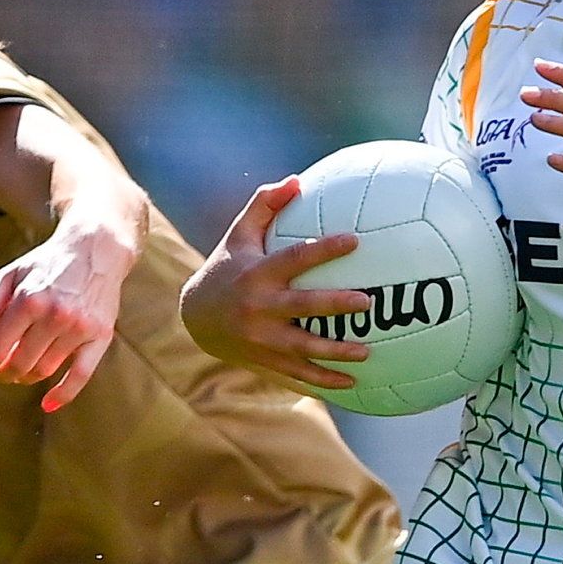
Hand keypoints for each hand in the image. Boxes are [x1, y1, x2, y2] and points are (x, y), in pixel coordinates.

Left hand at [0, 212, 135, 411]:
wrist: (96, 249)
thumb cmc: (49, 263)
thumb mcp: (12, 273)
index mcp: (28, 299)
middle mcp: (54, 315)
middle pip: (19, 363)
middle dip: (5, 372)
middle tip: (1, 371)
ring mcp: (78, 328)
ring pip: (44, 370)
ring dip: (27, 377)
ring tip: (21, 372)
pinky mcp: (99, 336)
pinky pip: (81, 375)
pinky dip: (63, 394)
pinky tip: (48, 404)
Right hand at [177, 176, 371, 391]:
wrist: (195, 317)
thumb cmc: (227, 268)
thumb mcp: (239, 235)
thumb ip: (265, 205)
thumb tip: (297, 180)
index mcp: (258, 273)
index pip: (295, 257)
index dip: (324, 249)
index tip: (355, 240)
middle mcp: (259, 307)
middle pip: (302, 306)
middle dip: (335, 304)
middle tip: (367, 301)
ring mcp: (262, 338)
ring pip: (303, 348)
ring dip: (336, 352)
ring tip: (367, 352)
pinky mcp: (265, 360)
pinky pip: (298, 374)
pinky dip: (323, 381)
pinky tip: (352, 384)